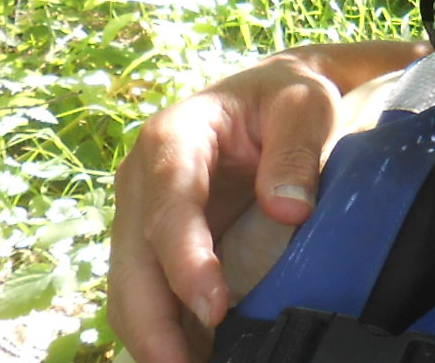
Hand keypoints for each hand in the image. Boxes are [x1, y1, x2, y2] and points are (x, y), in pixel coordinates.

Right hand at [106, 44, 410, 362]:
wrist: (271, 97)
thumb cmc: (287, 97)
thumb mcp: (304, 104)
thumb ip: (297, 148)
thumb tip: (290, 208)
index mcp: (171, 141)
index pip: (168, 212)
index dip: (186, 265)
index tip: (214, 310)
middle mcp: (141, 184)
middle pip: (132, 267)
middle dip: (154, 327)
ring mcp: (142, 219)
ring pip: (130, 293)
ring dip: (155, 340)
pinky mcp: (155, 247)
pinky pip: (149, 298)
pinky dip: (166, 334)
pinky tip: (196, 359)